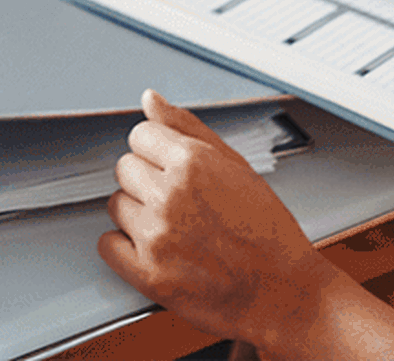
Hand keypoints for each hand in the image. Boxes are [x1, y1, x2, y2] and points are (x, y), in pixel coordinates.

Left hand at [101, 91, 343, 349]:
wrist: (285, 293)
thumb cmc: (268, 232)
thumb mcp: (237, 166)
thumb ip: (187, 128)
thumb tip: (150, 100)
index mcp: (192, 163)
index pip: (139, 135)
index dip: (157, 152)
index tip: (172, 169)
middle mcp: (170, 195)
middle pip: (125, 168)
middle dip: (147, 181)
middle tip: (180, 203)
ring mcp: (157, 236)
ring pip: (116, 204)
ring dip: (138, 214)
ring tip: (174, 228)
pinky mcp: (149, 274)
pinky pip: (108, 245)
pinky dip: (124, 248)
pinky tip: (155, 249)